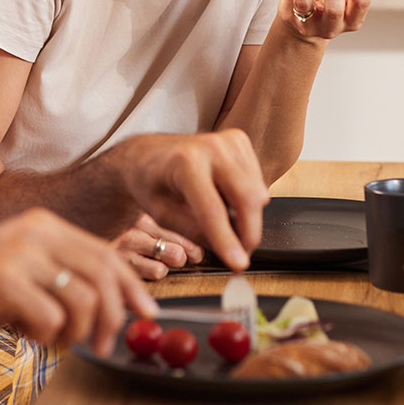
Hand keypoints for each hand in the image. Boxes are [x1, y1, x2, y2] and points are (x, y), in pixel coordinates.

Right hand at [0, 208, 156, 357]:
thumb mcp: (20, 266)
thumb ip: (60, 274)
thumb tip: (109, 303)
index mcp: (43, 224)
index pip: (105, 253)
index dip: (132, 285)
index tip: (147, 311)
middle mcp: (36, 232)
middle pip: (103, 275)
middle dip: (113, 316)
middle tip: (104, 344)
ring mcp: (21, 254)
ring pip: (83, 301)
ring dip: (76, 333)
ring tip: (53, 340)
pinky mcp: (6, 281)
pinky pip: (52, 320)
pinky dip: (44, 336)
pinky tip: (21, 331)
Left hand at [117, 129, 268, 271]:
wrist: (146, 152)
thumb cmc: (149, 181)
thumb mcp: (161, 213)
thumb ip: (193, 232)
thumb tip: (227, 249)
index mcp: (185, 162)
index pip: (213, 209)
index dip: (227, 241)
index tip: (238, 264)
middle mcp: (210, 146)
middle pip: (247, 198)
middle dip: (248, 234)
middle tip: (238, 256)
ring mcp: (227, 140)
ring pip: (258, 192)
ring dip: (248, 218)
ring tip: (223, 225)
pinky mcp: (238, 140)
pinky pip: (257, 180)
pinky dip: (247, 198)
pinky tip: (225, 199)